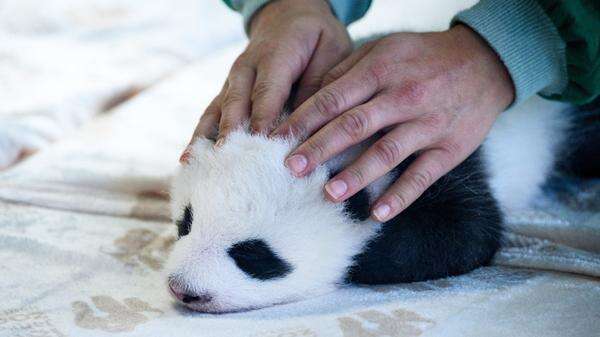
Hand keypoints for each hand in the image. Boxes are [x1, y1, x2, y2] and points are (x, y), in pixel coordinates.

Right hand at [181, 0, 350, 159]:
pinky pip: (210, 115)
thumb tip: (306, 123)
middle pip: (236, 103)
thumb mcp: (331, 51)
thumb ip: (317, 85)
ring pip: (216, 110)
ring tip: (192, 164)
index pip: (267, 90)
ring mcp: (232, 81)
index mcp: (275, 55)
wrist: (289, 16)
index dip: (263, 118)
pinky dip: (200, 137)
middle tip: (230, 161)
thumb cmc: (316, 38)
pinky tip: (189, 159)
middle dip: (232, 133)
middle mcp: (246, 68)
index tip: (261, 144)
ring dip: (206, 138)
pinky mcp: (226, 93)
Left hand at [272, 25, 513, 221]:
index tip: (278, 140)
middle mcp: (403, 97)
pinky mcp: (450, 149)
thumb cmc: (424, 57)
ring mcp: (428, 124)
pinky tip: (378, 214)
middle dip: (319, 150)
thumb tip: (309, 98)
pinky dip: (401, 196)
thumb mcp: (385, 49)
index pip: (333, 99)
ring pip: (387, 153)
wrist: (486, 62)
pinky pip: (423, 176)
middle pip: (353, 126)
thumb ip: (347, 71)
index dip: (303, 120)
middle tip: (292, 170)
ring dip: (356, 176)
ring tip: (329, 194)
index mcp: (382, 71)